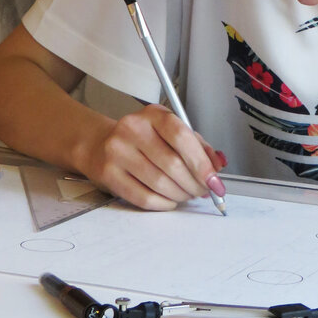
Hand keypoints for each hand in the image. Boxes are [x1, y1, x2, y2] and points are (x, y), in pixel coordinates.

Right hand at [76, 104, 225, 210]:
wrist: (100, 144)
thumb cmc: (142, 139)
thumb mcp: (170, 132)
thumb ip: (198, 146)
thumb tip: (218, 165)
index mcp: (153, 114)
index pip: (182, 137)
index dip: (202, 162)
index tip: (215, 180)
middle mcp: (133, 129)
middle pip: (172, 163)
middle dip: (194, 183)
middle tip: (203, 191)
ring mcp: (118, 151)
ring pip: (159, 183)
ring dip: (180, 195)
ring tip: (186, 195)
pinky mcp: (108, 173)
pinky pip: (143, 197)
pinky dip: (163, 203)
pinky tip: (169, 200)